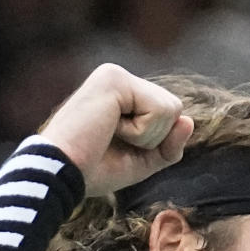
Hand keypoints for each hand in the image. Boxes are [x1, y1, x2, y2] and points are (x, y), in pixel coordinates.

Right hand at [40, 64, 193, 196]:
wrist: (61, 175)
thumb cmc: (92, 170)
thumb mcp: (140, 162)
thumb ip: (168, 146)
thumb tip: (189, 121)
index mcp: (121, 95)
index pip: (167, 116)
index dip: (155, 143)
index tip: (115, 148)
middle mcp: (118, 79)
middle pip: (174, 110)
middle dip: (153, 139)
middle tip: (112, 143)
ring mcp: (115, 75)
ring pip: (171, 109)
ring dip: (146, 136)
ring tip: (109, 135)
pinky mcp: (115, 79)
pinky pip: (160, 110)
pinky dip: (142, 132)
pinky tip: (110, 129)